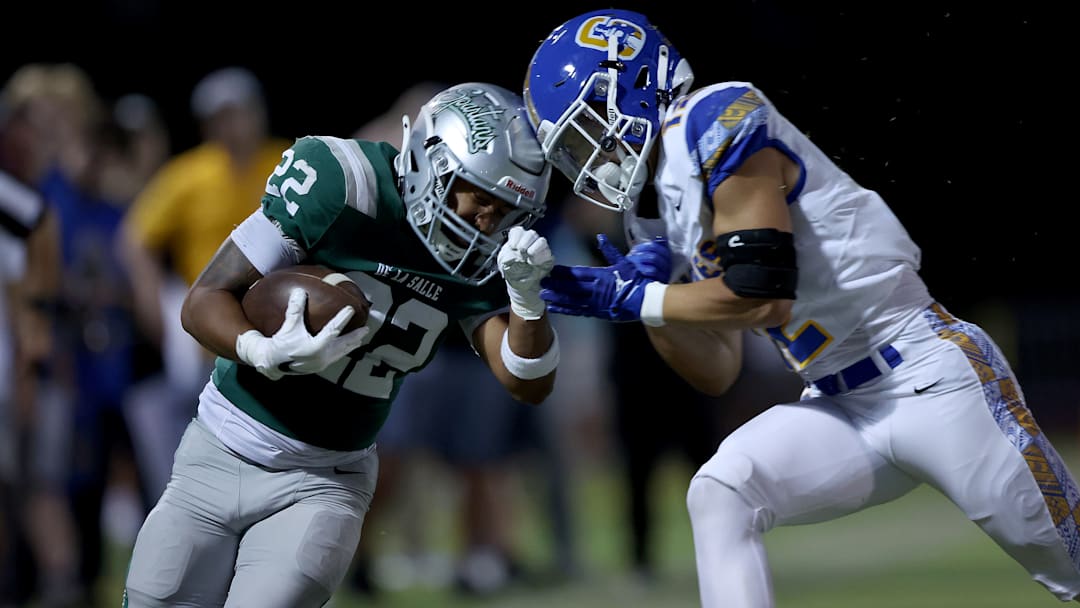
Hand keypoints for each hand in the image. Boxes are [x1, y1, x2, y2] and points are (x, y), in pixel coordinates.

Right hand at [235, 287, 369, 379]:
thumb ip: (295, 309)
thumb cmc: (280, 344)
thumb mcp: (288, 326)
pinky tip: (344, 347)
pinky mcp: (319, 366)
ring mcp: (321, 363)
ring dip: (350, 345)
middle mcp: (322, 357)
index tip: (351, 309)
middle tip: (366, 329)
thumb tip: (299, 291)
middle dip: (355, 337)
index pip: (333, 330)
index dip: (342, 318)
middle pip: (343, 345)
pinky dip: (342, 351)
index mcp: (316, 347)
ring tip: (359, 340)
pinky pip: (335, 357)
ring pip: (340, 353)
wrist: (271, 363)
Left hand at [498, 226, 554, 319]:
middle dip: (525, 241)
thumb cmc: (512, 274)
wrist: (521, 288)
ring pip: (541, 241)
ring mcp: (539, 250)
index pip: (518, 231)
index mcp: (517, 241)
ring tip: (528, 257)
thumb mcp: (503, 263)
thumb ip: (506, 254)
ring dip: (534, 248)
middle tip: (521, 251)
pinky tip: (534, 262)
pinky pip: (547, 252)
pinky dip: (541, 256)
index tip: (512, 246)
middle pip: (531, 234)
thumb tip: (512, 252)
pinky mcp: (547, 258)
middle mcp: (529, 244)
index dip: (516, 236)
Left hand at [540, 234, 669, 321]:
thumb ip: (610, 251)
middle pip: (572, 287)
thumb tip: (601, 237)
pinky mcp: (598, 313)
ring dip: (557, 298)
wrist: (647, 301)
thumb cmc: (637, 281)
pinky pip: (579, 312)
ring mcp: (597, 303)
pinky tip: (555, 308)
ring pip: (573, 300)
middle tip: (541, 282)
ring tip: (543, 296)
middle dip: (556, 285)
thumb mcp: (625, 264)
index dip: (563, 272)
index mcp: (602, 276)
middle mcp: (597, 290)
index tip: (551, 269)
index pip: (578, 273)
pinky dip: (566, 310)